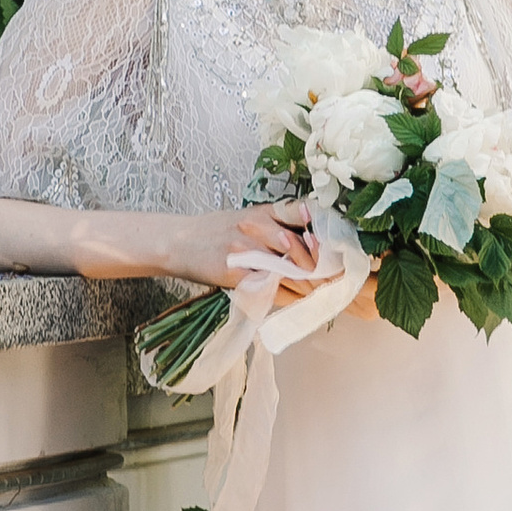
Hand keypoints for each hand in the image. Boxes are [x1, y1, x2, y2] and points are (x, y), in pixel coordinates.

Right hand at [160, 199, 324, 296]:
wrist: (177, 242)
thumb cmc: (214, 230)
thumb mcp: (247, 214)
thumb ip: (277, 219)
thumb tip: (312, 226)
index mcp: (262, 212)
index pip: (302, 216)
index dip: (321, 232)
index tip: (333, 246)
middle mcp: (255, 227)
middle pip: (300, 247)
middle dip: (320, 265)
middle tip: (333, 276)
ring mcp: (246, 251)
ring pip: (289, 270)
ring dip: (307, 284)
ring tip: (319, 289)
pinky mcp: (236, 275)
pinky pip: (271, 288)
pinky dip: (288, 296)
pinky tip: (296, 298)